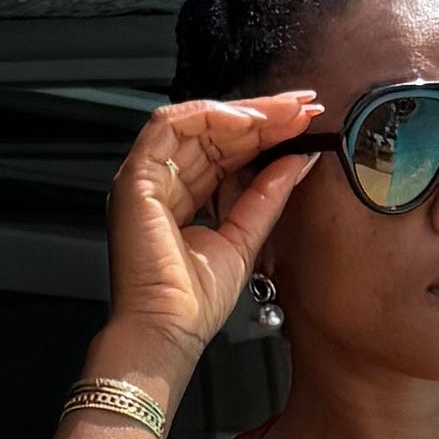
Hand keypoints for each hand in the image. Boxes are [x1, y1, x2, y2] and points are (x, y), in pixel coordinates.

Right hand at [104, 91, 317, 350]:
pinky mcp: (135, 178)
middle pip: (213, 132)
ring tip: (285, 112)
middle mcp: (161, 183)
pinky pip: (169, 127)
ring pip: (194, 122)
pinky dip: (211, 117)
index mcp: (182, 199)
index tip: (303, 124)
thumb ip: (268, 196)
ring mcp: (145, 178)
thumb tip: (298, 159)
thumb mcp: (244, 238)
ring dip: (243, 112)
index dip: (264, 134)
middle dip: (262, 116)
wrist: (168, 331)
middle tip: (303, 107)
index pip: (225, 152)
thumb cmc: (194, 303)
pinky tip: (251, 121)